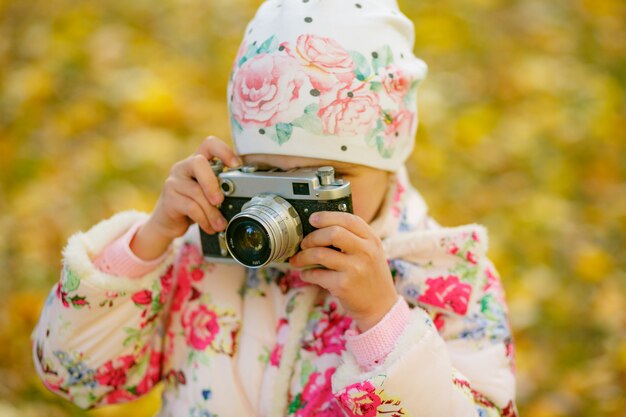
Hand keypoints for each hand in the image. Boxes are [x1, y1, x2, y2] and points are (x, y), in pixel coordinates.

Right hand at [130, 136, 240, 259]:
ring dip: (212, 211)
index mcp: (197, 161)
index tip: (236, 165)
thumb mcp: (208, 193)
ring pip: (196, 192)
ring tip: (220, 224)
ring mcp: (174, 181)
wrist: (168, 222)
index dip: (224, 151)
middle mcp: (183, 167)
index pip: (209, 144)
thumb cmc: (194, 204)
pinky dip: (204, 220)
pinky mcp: (169, 198)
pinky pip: (190, 207)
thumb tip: (242, 196)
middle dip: (212, 183)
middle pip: (198, 162)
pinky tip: (210, 227)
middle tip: (220, 200)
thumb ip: (221, 187)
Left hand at [289, 211, 397, 331]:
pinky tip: (306, 274)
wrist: (380, 306)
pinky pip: (317, 275)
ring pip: (320, 254)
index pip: (349, 219)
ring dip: (303, 256)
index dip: (327, 216)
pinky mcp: (344, 286)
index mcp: (372, 240)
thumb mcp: (371, 252)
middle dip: (312, 237)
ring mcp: (355, 269)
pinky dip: (307, 274)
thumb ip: (354, 238)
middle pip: (333, 233)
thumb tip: (321, 226)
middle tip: (304, 243)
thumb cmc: (370, 276)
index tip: (313, 219)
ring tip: (297, 260)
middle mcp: (366, 252)